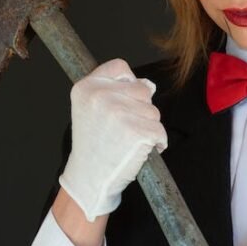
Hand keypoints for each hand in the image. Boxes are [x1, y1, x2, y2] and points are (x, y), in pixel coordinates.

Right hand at [58, 58, 166, 220]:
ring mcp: (118, 114)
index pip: (120, 67)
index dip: (127, 83)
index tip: (120, 102)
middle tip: (121, 129)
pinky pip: (160, 130)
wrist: (89, 178)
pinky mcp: (135, 132)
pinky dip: (156, 142)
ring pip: (153, 111)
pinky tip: (138, 150)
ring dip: (147, 127)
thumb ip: (116, 90)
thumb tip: (149, 84)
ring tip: (126, 141)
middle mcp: (100, 97)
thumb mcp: (91, 109)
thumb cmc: (94, 145)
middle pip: (143, 89)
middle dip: (140, 108)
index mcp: (86, 87)